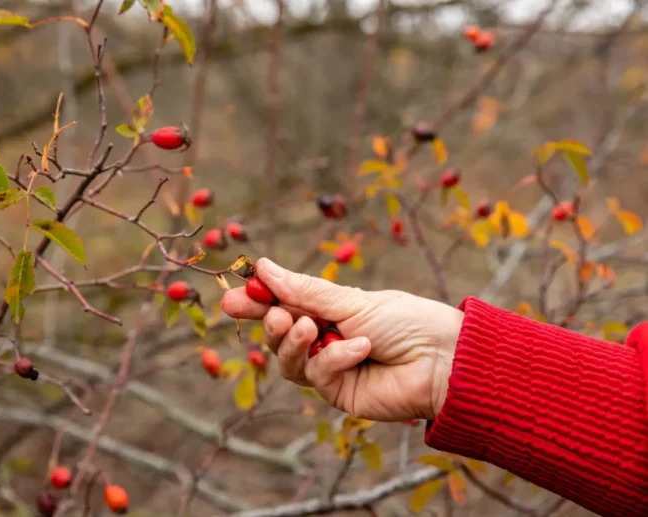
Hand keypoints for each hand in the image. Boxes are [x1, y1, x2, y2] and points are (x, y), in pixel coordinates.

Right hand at [221, 258, 462, 421]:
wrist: (443, 358)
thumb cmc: (405, 321)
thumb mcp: (350, 300)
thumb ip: (304, 290)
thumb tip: (262, 267)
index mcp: (329, 310)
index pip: (282, 304)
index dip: (255, 302)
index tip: (230, 297)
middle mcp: (324, 338)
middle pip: (278, 335)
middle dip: (269, 323)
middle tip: (273, 314)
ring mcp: (330, 368)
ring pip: (288, 360)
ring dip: (294, 342)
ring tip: (309, 328)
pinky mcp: (339, 393)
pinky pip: (317, 376)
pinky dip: (333, 359)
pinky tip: (359, 349)